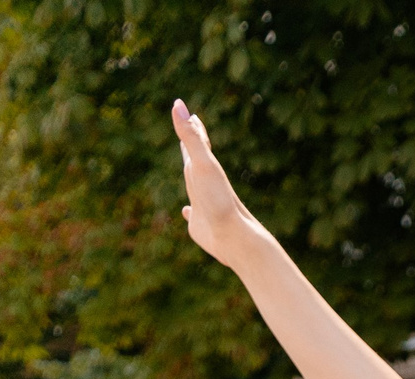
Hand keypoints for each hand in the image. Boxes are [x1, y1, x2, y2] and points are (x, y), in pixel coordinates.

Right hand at [172, 100, 270, 270]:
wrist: (234, 238)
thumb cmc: (219, 200)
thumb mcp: (202, 164)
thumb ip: (191, 136)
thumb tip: (179, 104)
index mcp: (204, 169)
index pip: (198, 142)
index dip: (193, 127)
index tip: (191, 113)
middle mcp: (205, 184)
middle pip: (197, 159)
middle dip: (191, 146)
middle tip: (189, 132)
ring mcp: (204, 204)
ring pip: (196, 185)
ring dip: (191, 176)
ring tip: (188, 169)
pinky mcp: (201, 225)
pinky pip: (193, 215)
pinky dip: (188, 211)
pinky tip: (186, 212)